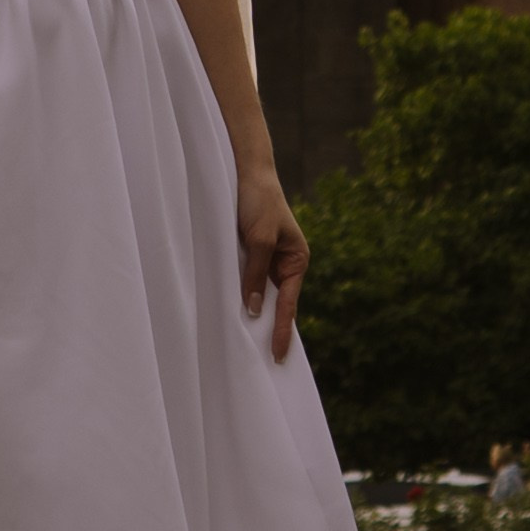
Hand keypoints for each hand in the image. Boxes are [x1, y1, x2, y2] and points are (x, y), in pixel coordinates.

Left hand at [236, 161, 307, 359]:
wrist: (246, 169)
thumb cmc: (259, 200)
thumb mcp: (259, 239)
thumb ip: (256, 274)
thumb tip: (254, 309)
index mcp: (297, 261)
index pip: (289, 305)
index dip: (281, 331)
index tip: (279, 356)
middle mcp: (284, 263)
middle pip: (276, 302)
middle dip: (268, 326)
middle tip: (263, 360)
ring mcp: (267, 259)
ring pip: (259, 292)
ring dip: (252, 309)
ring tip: (245, 342)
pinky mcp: (250, 252)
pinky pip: (247, 278)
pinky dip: (242, 291)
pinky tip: (232, 308)